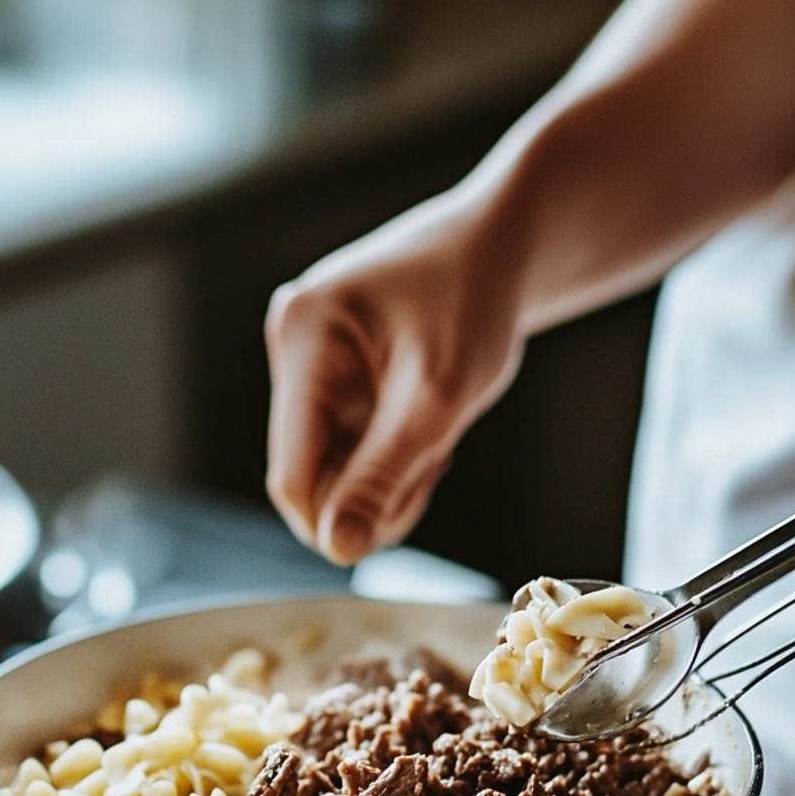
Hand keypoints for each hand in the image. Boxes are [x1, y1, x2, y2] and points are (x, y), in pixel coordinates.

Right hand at [265, 188, 526, 564]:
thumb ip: (385, 476)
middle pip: (307, 475)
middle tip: (431, 469)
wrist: (503, 246)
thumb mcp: (438, 400)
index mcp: (304, 338)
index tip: (390, 532)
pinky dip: (389, 453)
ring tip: (435, 438)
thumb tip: (339, 548)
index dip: (333, 522)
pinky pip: (346, 444)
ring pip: (331, 465)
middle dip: (369, 494)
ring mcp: (308, 360)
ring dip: (385, 475)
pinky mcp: (330, 372)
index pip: (291, 475)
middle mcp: (291, 345)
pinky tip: (424, 428)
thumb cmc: (477, 300)